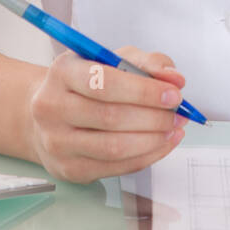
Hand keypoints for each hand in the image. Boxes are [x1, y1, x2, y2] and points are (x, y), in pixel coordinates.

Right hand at [25, 45, 187, 182]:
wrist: (51, 116)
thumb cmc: (88, 84)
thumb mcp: (114, 60)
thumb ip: (148, 63)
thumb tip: (174, 79)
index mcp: (62, 72)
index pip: (104, 83)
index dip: (143, 91)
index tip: (172, 94)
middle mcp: (52, 107)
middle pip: (110, 117)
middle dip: (154, 117)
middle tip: (177, 114)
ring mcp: (57, 142)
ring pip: (114, 147)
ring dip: (153, 140)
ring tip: (172, 129)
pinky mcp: (69, 169)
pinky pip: (115, 168)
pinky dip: (146, 157)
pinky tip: (161, 144)